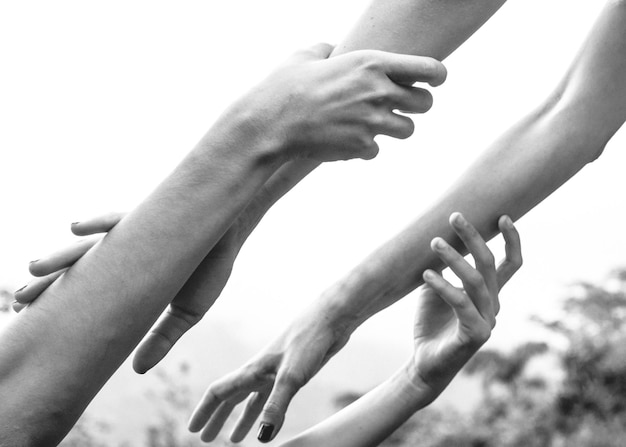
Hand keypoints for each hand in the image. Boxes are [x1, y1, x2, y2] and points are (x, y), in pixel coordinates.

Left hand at [14, 211, 244, 373]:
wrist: (231, 234)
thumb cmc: (209, 269)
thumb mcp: (187, 312)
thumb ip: (162, 337)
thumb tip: (137, 370)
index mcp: (128, 276)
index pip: (85, 290)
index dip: (57, 302)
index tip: (28, 317)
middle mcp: (123, 254)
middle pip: (76, 268)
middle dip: (46, 282)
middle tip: (21, 298)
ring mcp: (133, 234)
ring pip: (87, 245)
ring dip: (59, 255)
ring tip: (33, 267)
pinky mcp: (148, 215)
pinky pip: (118, 218)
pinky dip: (98, 222)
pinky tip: (77, 227)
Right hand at [187, 301, 351, 443]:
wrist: (331, 320)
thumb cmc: (308, 341)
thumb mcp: (291, 376)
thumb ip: (276, 405)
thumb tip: (263, 437)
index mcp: (252, 370)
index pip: (219, 392)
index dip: (204, 411)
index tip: (192, 429)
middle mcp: (260, 372)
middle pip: (231, 398)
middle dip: (218, 418)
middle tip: (206, 439)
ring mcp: (276, 373)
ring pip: (251, 400)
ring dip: (240, 419)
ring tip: (234, 440)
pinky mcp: (293, 374)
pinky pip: (272, 399)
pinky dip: (265, 413)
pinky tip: (269, 422)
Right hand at [222, 43, 446, 162]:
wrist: (271, 124)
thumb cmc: (285, 86)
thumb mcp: (307, 55)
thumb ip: (329, 49)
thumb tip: (333, 49)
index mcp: (372, 63)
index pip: (430, 69)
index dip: (436, 76)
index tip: (433, 81)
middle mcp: (379, 91)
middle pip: (426, 103)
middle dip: (416, 105)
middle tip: (399, 106)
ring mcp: (373, 122)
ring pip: (408, 130)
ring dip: (394, 128)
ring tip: (370, 125)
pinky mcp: (361, 146)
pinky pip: (376, 150)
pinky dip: (364, 148)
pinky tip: (344, 140)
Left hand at [408, 213, 521, 400]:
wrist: (424, 362)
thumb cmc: (431, 323)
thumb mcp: (435, 288)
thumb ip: (442, 267)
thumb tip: (437, 236)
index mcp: (489, 294)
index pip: (510, 264)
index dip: (512, 240)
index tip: (503, 215)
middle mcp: (493, 305)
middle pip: (490, 264)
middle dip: (474, 237)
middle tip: (455, 216)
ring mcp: (487, 320)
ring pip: (476, 280)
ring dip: (454, 258)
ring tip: (434, 242)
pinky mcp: (475, 334)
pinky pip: (460, 302)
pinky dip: (443, 285)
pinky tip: (426, 274)